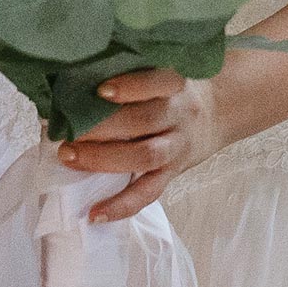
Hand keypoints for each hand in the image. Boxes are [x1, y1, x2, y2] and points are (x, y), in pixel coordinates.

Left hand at [57, 69, 226, 222]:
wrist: (222, 109)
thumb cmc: (177, 89)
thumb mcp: (166, 73)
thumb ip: (135, 76)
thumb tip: (76, 84)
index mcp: (176, 84)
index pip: (158, 82)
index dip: (131, 87)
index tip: (100, 91)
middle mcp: (180, 114)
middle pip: (144, 120)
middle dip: (101, 128)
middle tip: (66, 131)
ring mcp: (178, 145)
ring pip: (145, 156)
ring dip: (103, 159)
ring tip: (70, 157)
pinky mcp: (174, 172)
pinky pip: (149, 192)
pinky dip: (122, 205)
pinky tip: (95, 214)